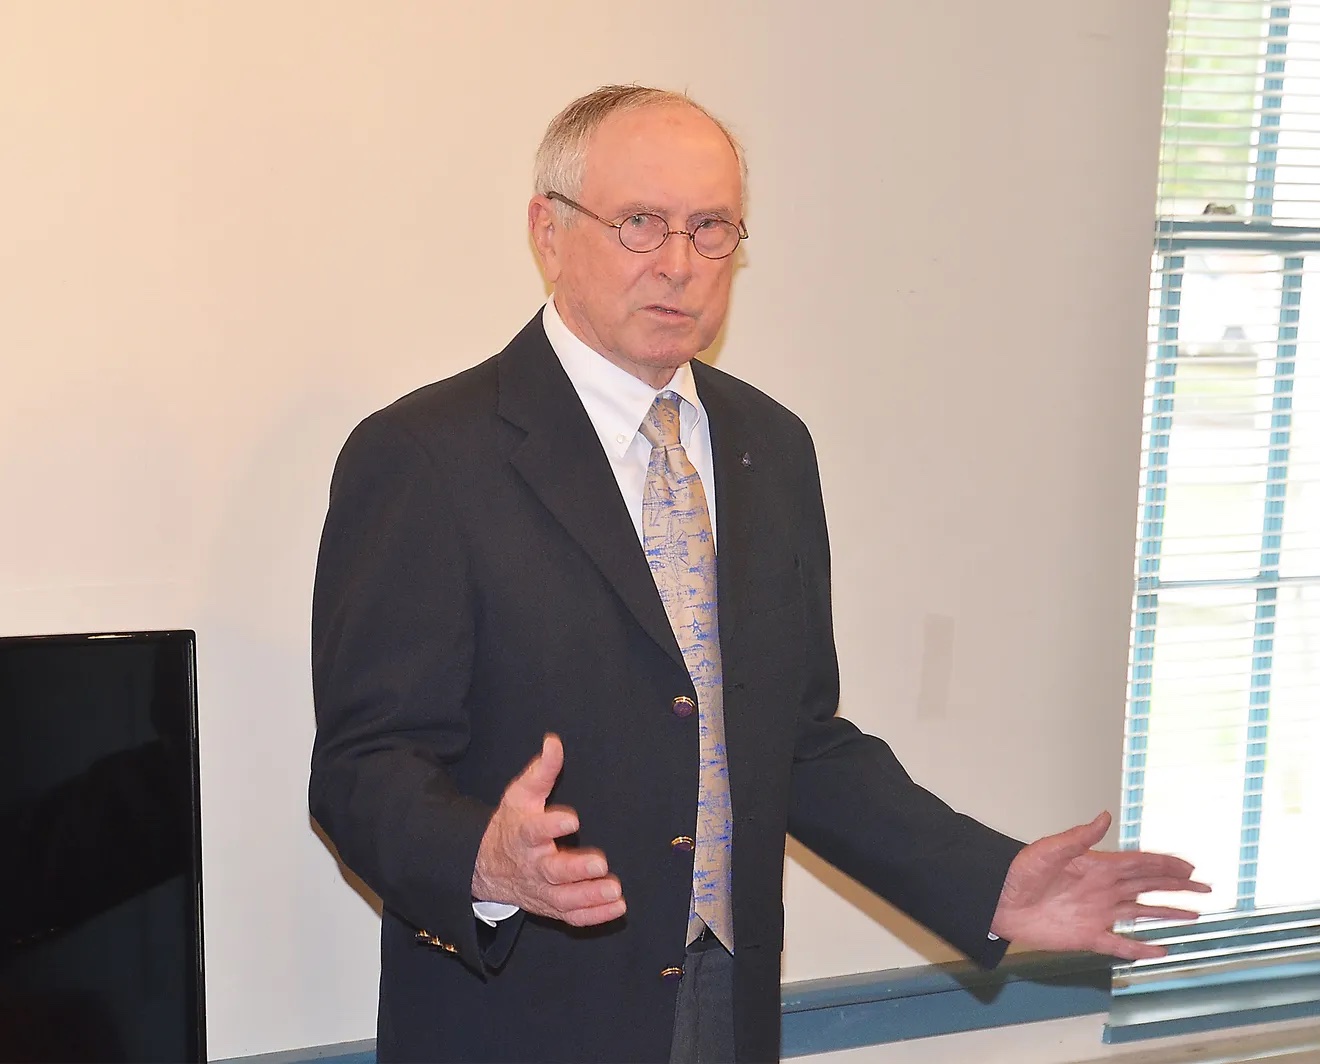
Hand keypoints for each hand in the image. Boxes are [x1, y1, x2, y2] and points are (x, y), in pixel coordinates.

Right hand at [471, 733, 625, 927]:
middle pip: (552, 871)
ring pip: (564, 899)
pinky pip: (571, 917)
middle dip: (576, 870)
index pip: (535, 830)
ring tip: (615, 891)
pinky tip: (617, 908)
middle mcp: (533, 865)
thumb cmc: (511, 825)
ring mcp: (541, 890)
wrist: (487, 866)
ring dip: (590, 897)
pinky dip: (593, 916)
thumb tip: (554, 742)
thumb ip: (542, 770)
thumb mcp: (521, 794)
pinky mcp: (551, 906)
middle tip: (601, 864)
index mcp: (524, 834)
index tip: (572, 818)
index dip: (552, 825)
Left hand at [990, 811, 1210, 960]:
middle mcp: (1102, 889)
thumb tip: (1105, 815)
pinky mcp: (1087, 936)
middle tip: (1206, 887)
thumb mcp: (1050, 850)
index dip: (1166, 864)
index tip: (1191, 867)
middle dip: (1177, 886)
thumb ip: (1079, 838)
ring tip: (1195, 915)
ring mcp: (1097, 914)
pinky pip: (1120, 945)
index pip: (1140, 864)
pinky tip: (1161, 950)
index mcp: (1097, 866)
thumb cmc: (1019, 872)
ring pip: (1141, 913)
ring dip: (1167, 913)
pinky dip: (1141, 949)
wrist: (999, 901)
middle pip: (1148, 886)